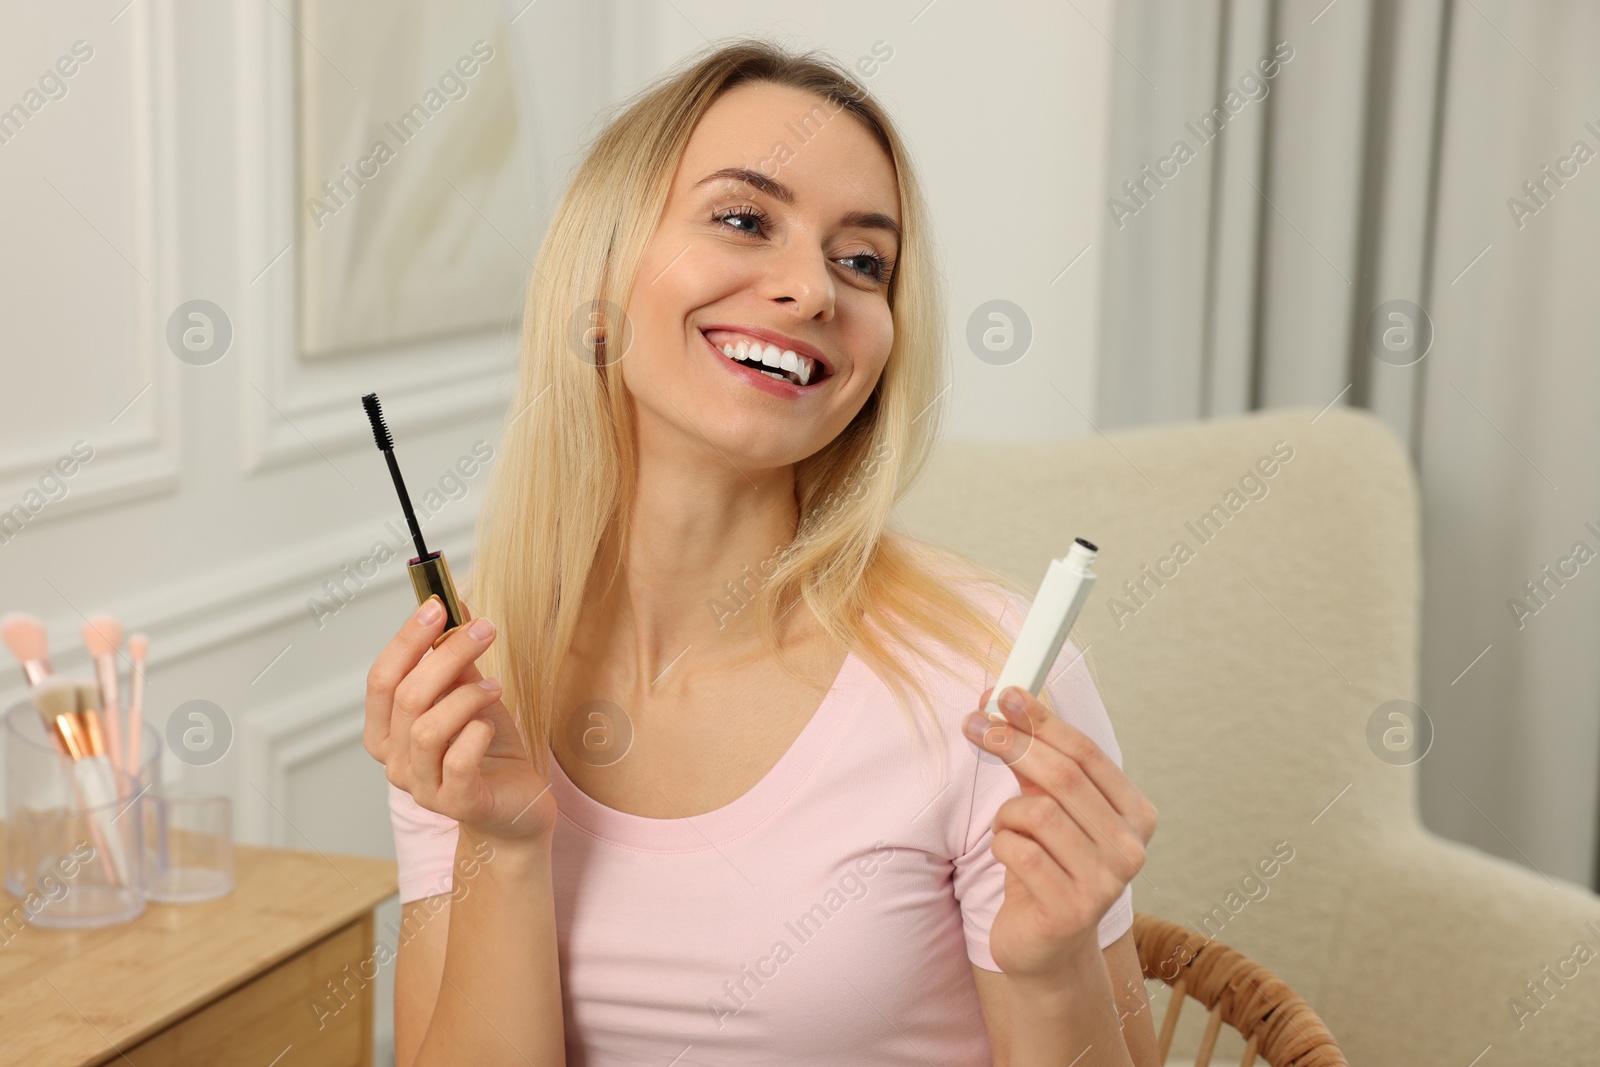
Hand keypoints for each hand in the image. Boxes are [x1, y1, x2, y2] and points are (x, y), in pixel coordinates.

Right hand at [364, 594, 556, 844]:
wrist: (516, 804)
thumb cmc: (487, 748)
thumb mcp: (469, 694)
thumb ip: (455, 658)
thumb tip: (454, 603)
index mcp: (387, 731)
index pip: (382, 678)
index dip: (407, 640)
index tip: (437, 605)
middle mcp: (395, 761)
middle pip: (406, 697)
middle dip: (446, 655)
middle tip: (483, 630)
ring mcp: (421, 787)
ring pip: (427, 729)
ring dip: (465, 696)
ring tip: (495, 687)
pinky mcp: (455, 803)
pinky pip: (457, 762)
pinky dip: (476, 734)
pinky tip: (491, 725)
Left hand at [963, 685, 1157, 983]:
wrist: (1045, 947)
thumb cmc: (1047, 867)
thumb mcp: (1048, 809)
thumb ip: (1034, 761)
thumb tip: (1002, 699)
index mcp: (1136, 815)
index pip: (1087, 753)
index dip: (1043, 720)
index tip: (1006, 694)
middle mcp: (1131, 848)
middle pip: (1063, 776)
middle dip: (1013, 744)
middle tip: (976, 725)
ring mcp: (1106, 883)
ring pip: (1038, 814)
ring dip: (1007, 815)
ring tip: (1007, 830)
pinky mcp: (1071, 911)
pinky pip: (1019, 852)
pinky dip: (1002, 845)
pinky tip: (1008, 857)